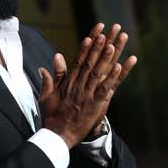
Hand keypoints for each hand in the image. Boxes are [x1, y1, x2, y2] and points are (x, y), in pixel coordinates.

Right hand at [38, 23, 136, 147]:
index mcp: (68, 83)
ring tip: (114, 44)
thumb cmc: (52, 117)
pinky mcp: (95, 106)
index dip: (87, 46)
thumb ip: (51, 77)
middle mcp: (78, 86)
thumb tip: (53, 58)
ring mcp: (87, 95)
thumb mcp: (47, 95)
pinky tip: (120, 66)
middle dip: (99, 46)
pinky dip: (112, 77)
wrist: (57, 137)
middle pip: (90, 62)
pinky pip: (105, 89)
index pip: (79, 60)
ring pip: (98, 73)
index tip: (94, 33)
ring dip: (107, 58)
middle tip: (107, 31)